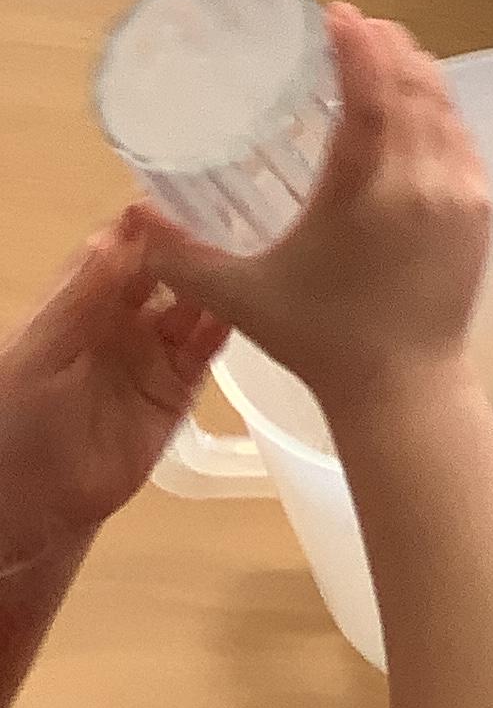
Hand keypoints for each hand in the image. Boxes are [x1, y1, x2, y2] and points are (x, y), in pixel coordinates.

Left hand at [0, 215, 225, 568]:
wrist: (30, 509)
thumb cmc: (14, 424)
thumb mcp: (37, 351)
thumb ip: (80, 295)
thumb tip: (122, 231)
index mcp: (79, 301)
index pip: (122, 247)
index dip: (151, 224)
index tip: (186, 198)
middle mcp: (120, 318)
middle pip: (166, 268)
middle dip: (194, 243)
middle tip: (238, 214)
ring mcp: (152, 351)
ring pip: (195, 301)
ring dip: (219, 278)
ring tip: (254, 251)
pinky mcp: (179, 386)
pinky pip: (208, 346)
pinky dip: (230, 322)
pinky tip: (252, 302)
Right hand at [136, 7, 491, 430]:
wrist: (405, 387)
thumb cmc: (319, 339)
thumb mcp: (241, 297)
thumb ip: (181, 257)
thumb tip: (131, 219)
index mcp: (366, 191)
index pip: (371, 95)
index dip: (357, 46)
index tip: (338, 13)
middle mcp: (423, 180)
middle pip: (414, 85)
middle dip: (387, 46)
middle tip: (356, 28)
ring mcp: (461, 192)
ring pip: (444, 106)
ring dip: (417, 71)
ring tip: (386, 54)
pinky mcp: (482, 209)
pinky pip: (463, 138)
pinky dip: (440, 109)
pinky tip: (419, 108)